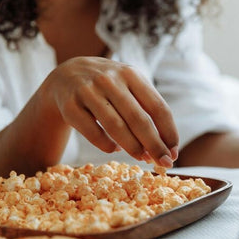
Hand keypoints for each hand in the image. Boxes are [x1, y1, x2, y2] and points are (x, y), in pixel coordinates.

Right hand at [36, 57, 178, 166]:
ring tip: (142, 158)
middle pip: (139, 119)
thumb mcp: (129, 87)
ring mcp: (87, 91)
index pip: (158, 107)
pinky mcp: (69, 106)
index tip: (174, 153)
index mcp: (131, 74)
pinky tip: (115, 149)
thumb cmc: (108, 88)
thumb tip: (166, 148)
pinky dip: (107, 145)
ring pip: (116, 126)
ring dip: (133, 147)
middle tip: (164, 164)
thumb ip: (147, 111)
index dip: (169, 133)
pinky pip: (93, 132)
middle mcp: (109, 80)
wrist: (65, 76)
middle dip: (155, 145)